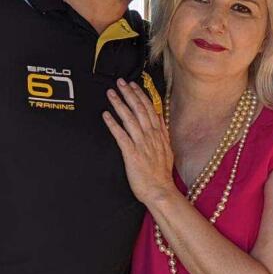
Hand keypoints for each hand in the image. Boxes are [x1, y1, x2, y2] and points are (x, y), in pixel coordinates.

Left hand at [102, 79, 177, 205]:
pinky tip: (106, 115)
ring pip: (130, 119)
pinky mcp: (132, 154)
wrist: (160, 191)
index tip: (133, 85)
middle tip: (120, 82)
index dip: (140, 95)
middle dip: (129, 94)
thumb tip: (160, 118)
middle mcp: (151, 136)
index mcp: (159, 135)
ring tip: (111, 93)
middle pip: (139, 110)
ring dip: (119, 104)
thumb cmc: (161, 174)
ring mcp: (141, 144)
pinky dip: (113, 124)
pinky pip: (121, 136)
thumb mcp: (167, 150)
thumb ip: (163, 133)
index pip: (150, 109)